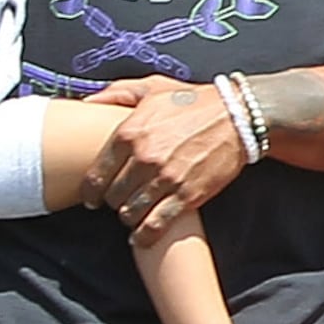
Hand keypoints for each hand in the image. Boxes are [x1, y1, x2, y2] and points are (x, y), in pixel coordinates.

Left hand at [82, 76, 249, 240]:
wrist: (237, 116)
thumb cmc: (194, 101)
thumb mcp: (152, 87)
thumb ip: (116, 93)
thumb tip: (86, 102)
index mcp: (129, 133)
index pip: (96, 175)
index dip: (91, 192)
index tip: (92, 199)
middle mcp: (143, 158)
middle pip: (113, 196)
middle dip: (113, 202)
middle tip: (119, 201)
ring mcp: (165, 179)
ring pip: (130, 212)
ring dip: (129, 217)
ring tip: (133, 215)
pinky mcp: (187, 195)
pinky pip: (156, 224)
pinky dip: (145, 235)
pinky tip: (141, 236)